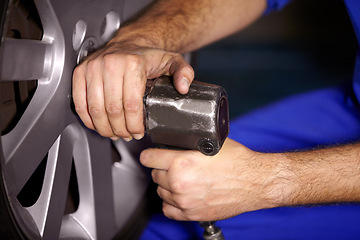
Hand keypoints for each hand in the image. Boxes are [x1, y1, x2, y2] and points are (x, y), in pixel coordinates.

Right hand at [72, 42, 193, 140]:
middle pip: (112, 110)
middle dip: (120, 129)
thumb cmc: (147, 56)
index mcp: (132, 63)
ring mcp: (93, 68)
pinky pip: (80, 102)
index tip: (138, 131)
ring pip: (96, 109)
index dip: (134, 124)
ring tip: (114, 133)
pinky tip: (97, 125)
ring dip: (104, 127)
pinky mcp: (80, 73)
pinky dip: (88, 118)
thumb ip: (184, 72)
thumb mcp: (172, 61)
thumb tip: (183, 87)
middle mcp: (110, 64)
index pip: (131, 105)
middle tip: (127, 135)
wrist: (128, 43)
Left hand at [140, 138, 282, 220]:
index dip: (150, 154)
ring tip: (180, 180)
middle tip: (173, 166)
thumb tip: (174, 144)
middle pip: (155, 175)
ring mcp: (184, 201)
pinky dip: (171, 202)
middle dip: (162, 169)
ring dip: (167, 185)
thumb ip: (186, 145)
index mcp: (181, 162)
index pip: (148, 158)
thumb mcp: (209, 143)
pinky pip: (168, 209)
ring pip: (161, 192)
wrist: (254, 182)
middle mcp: (179, 182)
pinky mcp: (191, 214)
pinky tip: (179, 195)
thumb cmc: (237, 161)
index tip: (151, 155)